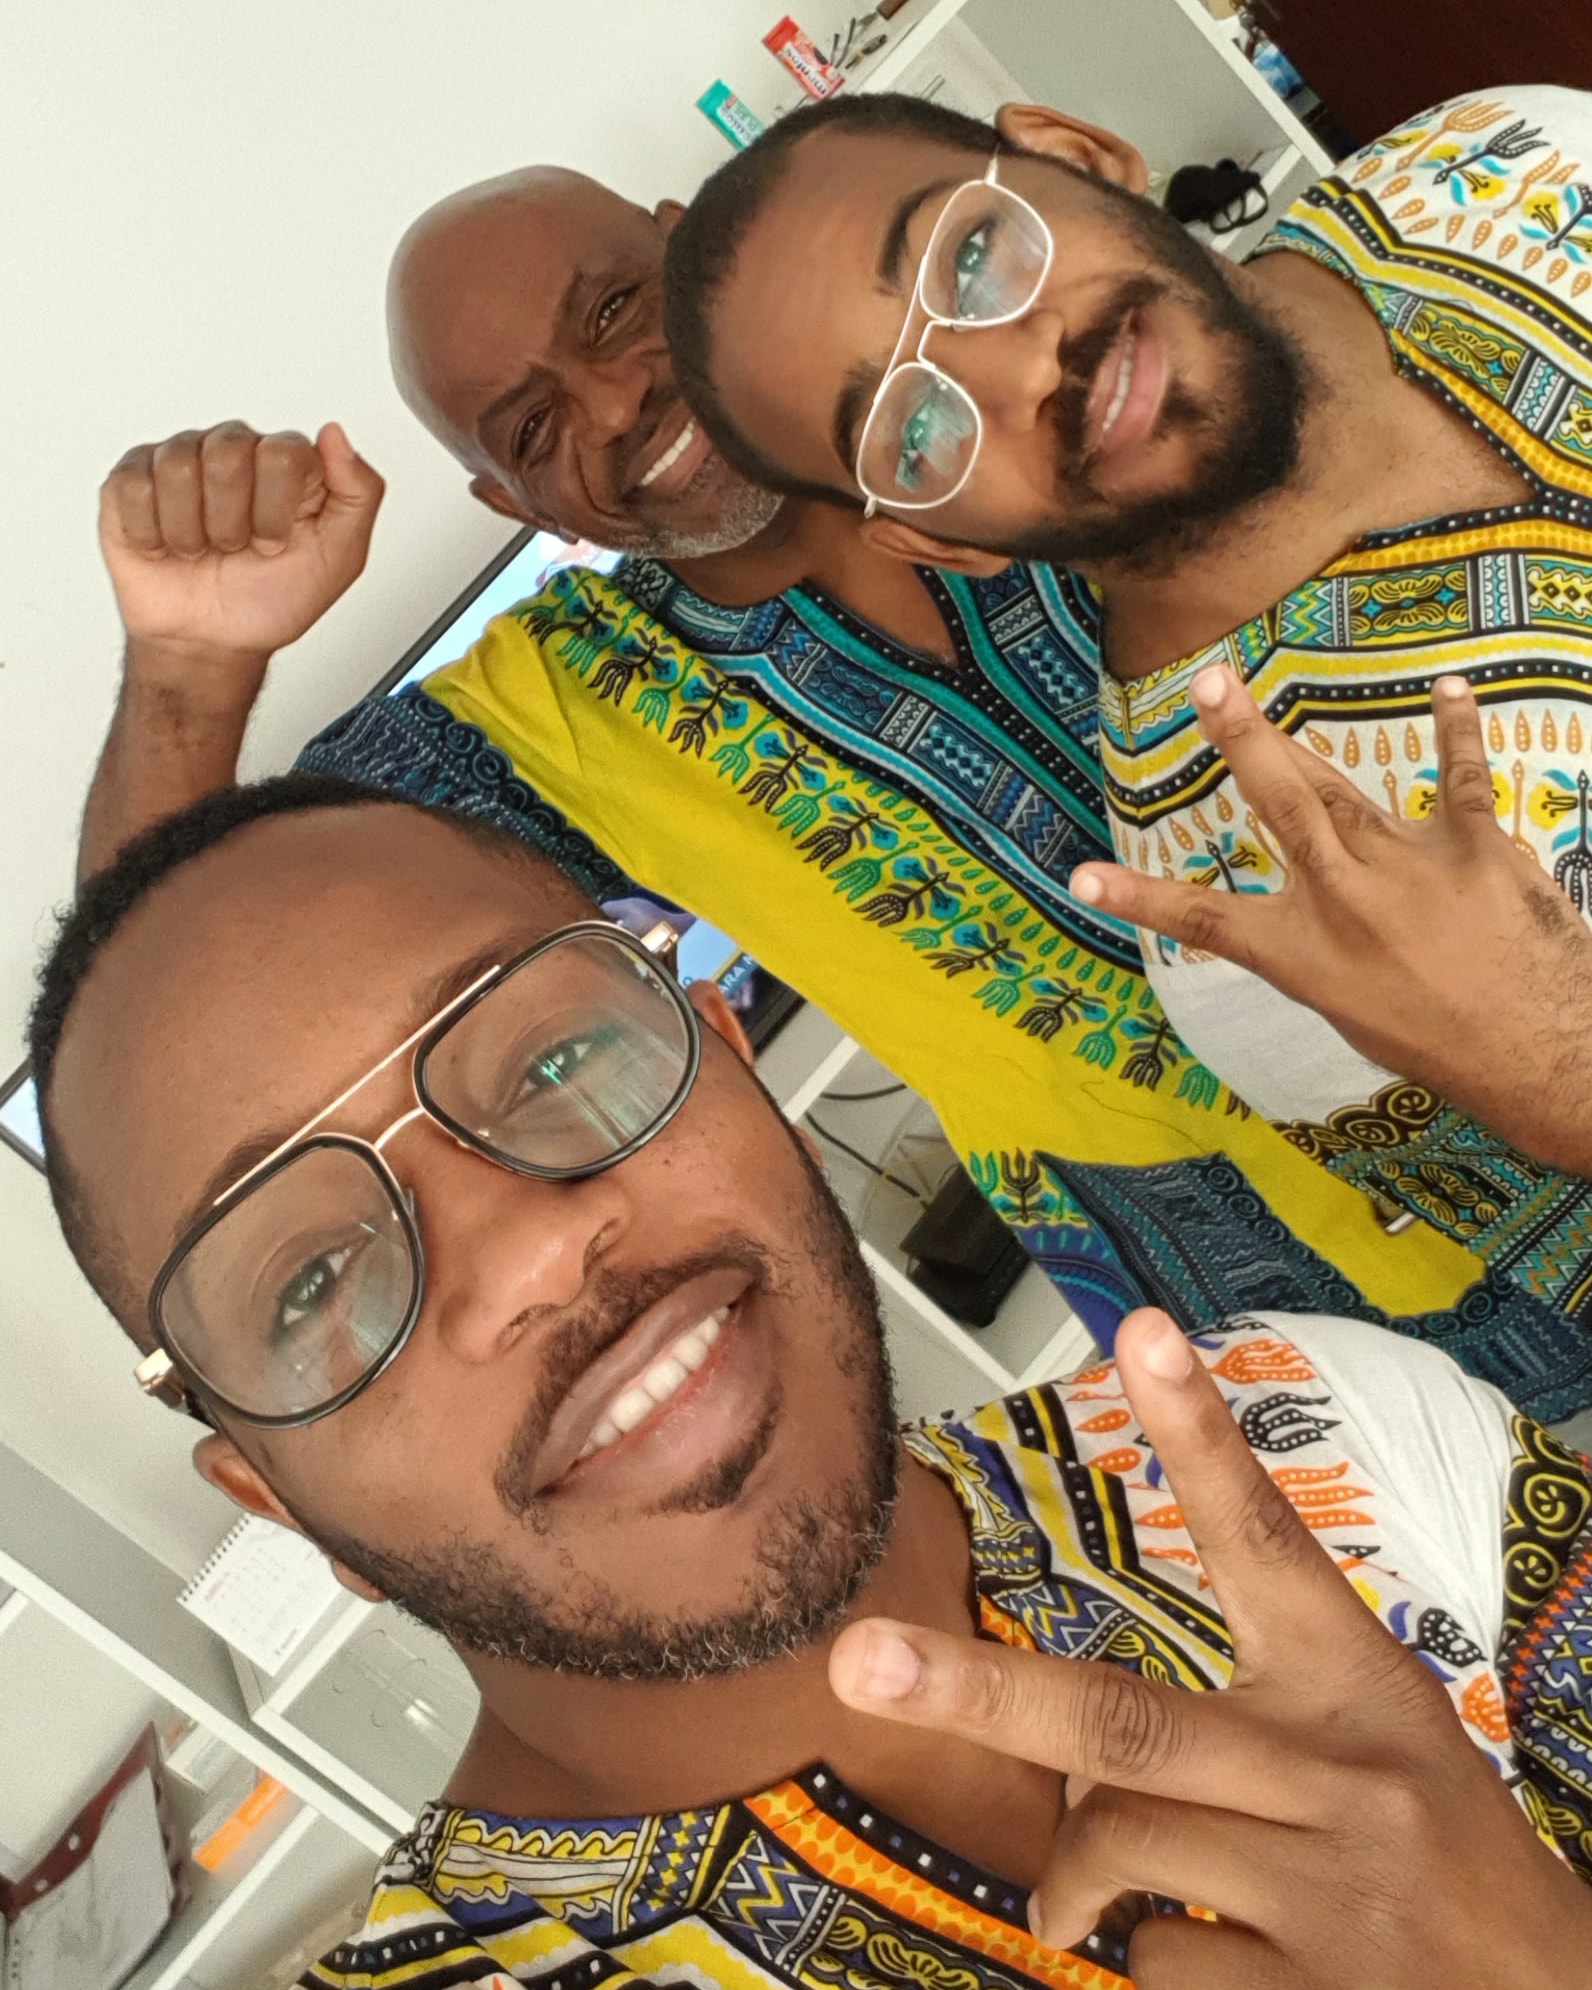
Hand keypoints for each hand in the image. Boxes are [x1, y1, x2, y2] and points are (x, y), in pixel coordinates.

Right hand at [99, 420, 383, 667]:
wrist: (212, 641)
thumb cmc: (271, 599)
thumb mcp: (339, 559)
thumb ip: (359, 493)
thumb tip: (335, 434)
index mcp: (285, 463)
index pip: (282, 453)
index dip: (275, 511)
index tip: (274, 544)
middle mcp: (232, 448)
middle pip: (226, 454)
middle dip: (232, 524)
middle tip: (234, 549)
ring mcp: (179, 459)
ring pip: (178, 468)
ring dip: (192, 533)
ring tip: (201, 551)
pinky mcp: (130, 480)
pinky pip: (134, 488)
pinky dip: (152, 535)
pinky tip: (166, 548)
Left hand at [831, 1308, 1591, 1987]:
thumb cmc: (1428, 1845)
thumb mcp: (1367, 1745)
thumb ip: (1230, 1724)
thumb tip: (1069, 1766)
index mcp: (1355, 1683)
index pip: (1267, 1537)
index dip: (1200, 1435)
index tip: (1141, 1328)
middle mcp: (1340, 1772)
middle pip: (1128, 1716)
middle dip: (976, 1690)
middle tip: (861, 1661)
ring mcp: (1327, 1888)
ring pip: (1116, 1844)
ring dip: (1071, 1876)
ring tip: (1082, 1900)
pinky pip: (1154, 1961)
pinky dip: (1139, 1956)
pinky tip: (1215, 1955)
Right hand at [1069, 669, 1591, 1175]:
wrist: (1535, 1052)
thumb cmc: (1440, 1044)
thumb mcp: (1350, 1011)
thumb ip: (1321, 947)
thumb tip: (1308, 904)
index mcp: (1306, 954)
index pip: (1204, 922)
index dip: (1138, 899)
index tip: (1080, 877)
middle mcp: (1345, 901)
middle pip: (1277, 809)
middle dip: (1235, 744)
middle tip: (1200, 686)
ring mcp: (1408, 866)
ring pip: (1336, 788)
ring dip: (1284, 737)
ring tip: (1235, 687)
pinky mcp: (1473, 848)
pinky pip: (1459, 776)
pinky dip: (1456, 728)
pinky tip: (1450, 686)